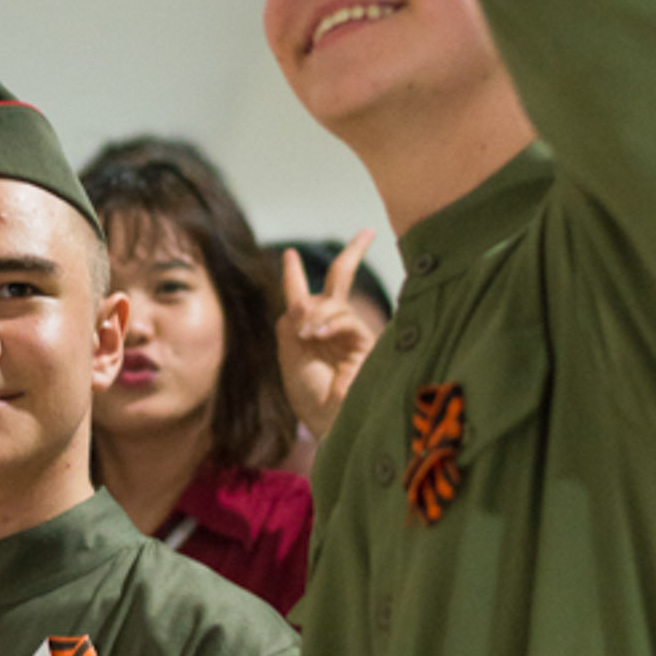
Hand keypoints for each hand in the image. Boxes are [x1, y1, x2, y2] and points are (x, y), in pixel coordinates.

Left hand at [276, 235, 381, 443]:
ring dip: (316, 313)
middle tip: (368, 232)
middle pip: (343, 280)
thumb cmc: (309, 396)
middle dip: (354, 254)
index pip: (303, 296)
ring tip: (306, 335)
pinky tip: (317, 334)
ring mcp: (351, 333)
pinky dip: (328, 321)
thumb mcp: (288, 354)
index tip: (289, 255)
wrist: (329, 423)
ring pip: (335, 301)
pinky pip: (346, 317)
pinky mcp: (366, 342)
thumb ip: (291, 321)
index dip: (294, 275)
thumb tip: (305, 298)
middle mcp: (332, 328)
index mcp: (309, 331)